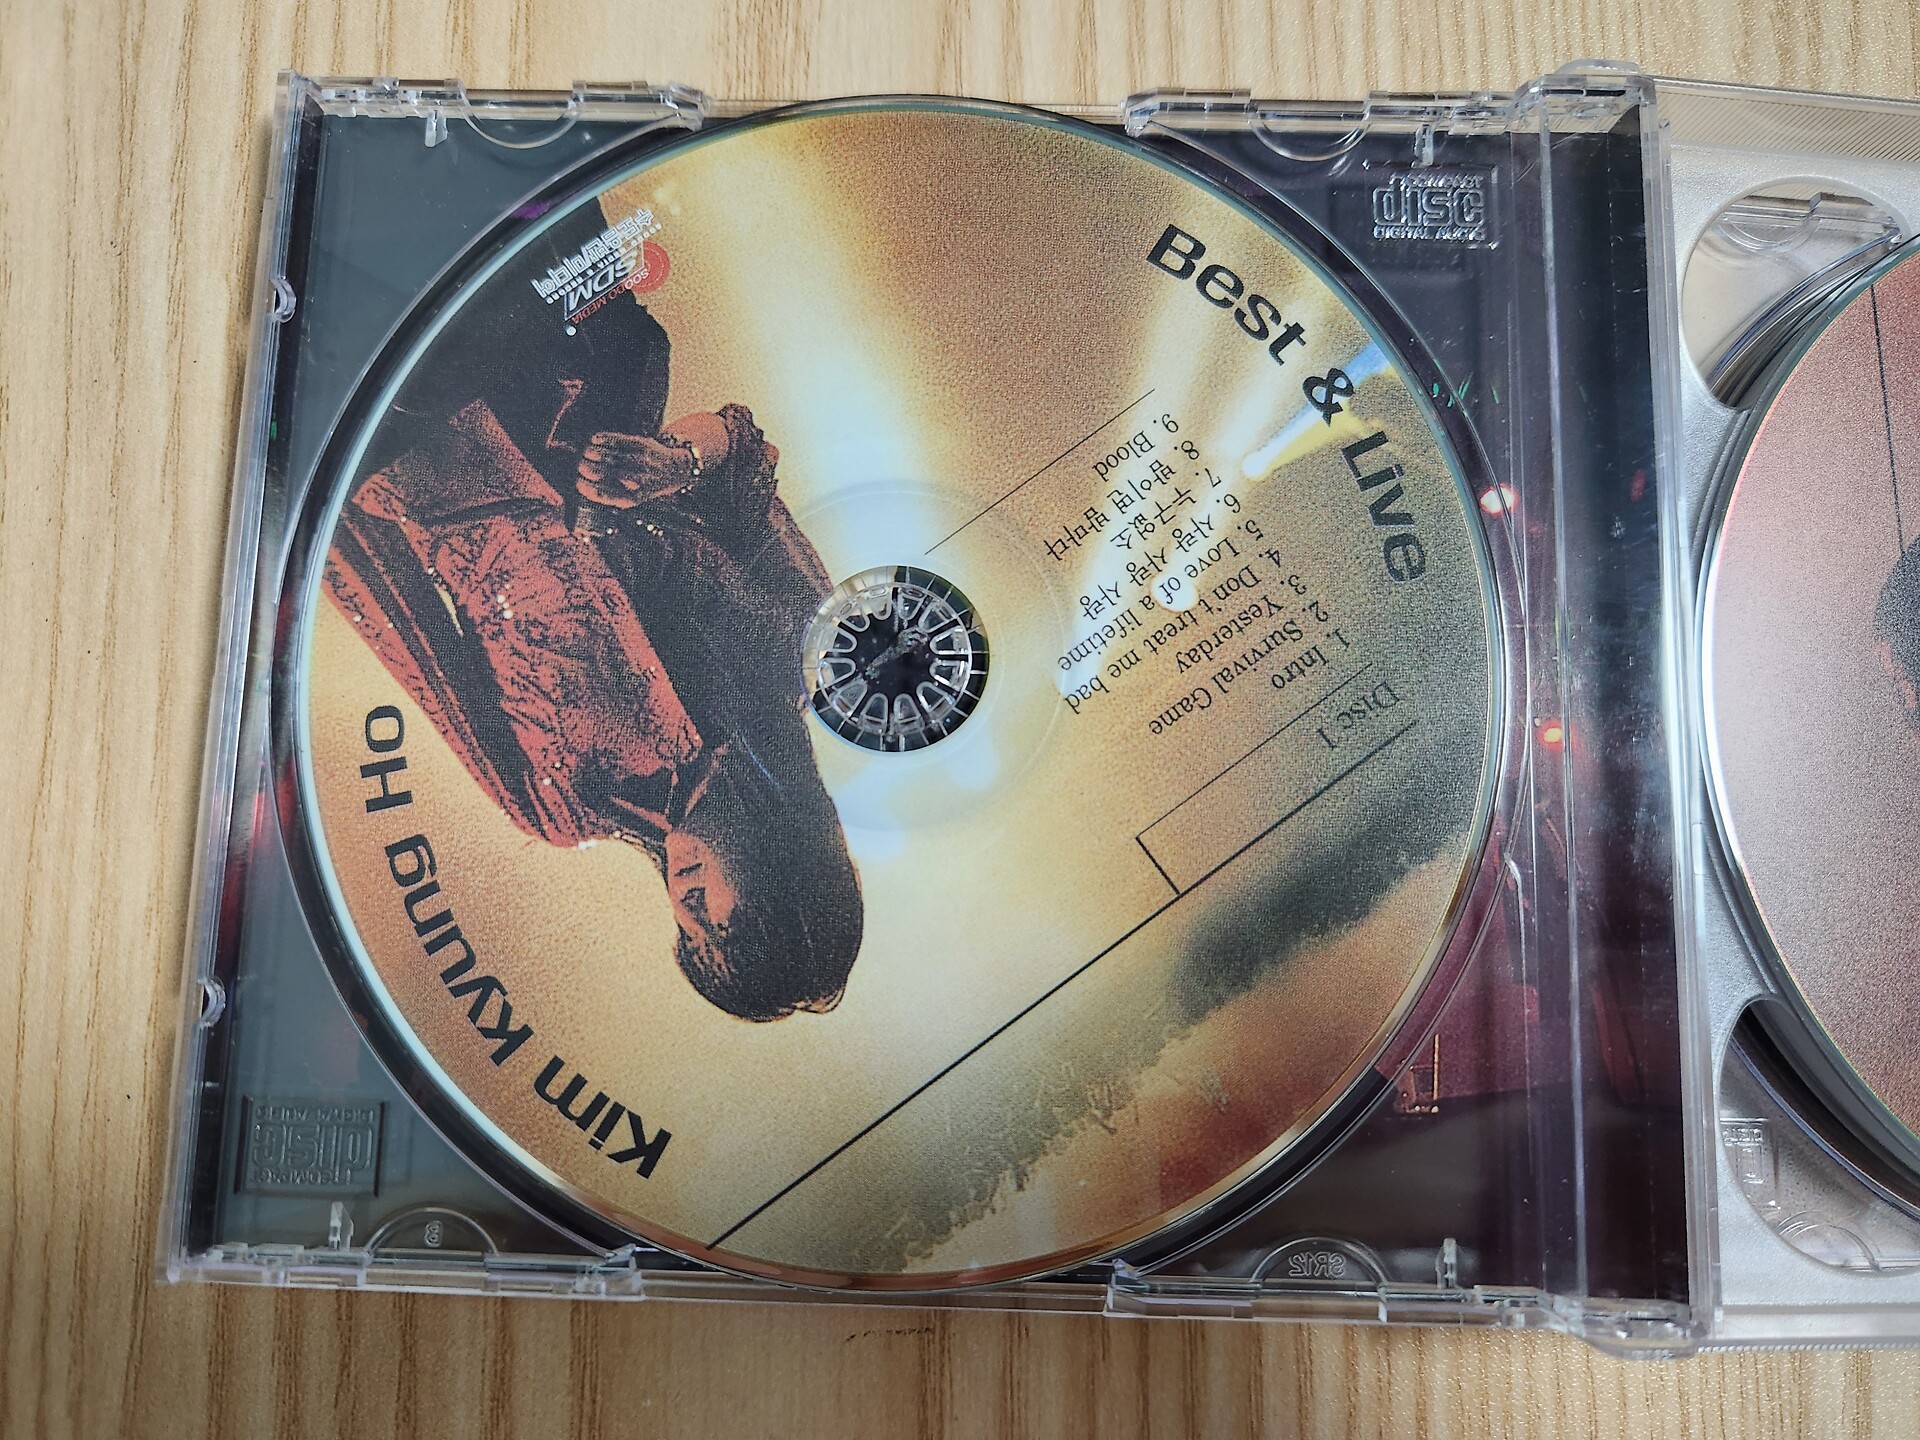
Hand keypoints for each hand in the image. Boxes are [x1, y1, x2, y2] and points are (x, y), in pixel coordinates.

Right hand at [576, 432, 699, 507]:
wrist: (674, 470)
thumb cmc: (644, 486)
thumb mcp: (632, 497)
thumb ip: (609, 494)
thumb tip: (581, 487)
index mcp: (633, 498)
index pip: (607, 494)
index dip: (590, 488)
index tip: (578, 482)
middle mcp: (639, 480)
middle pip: (609, 474)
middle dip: (591, 469)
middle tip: (580, 466)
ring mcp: (641, 462)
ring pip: (614, 457)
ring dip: (597, 453)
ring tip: (586, 453)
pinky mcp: (643, 445)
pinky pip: (621, 441)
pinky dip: (606, 439)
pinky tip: (595, 439)